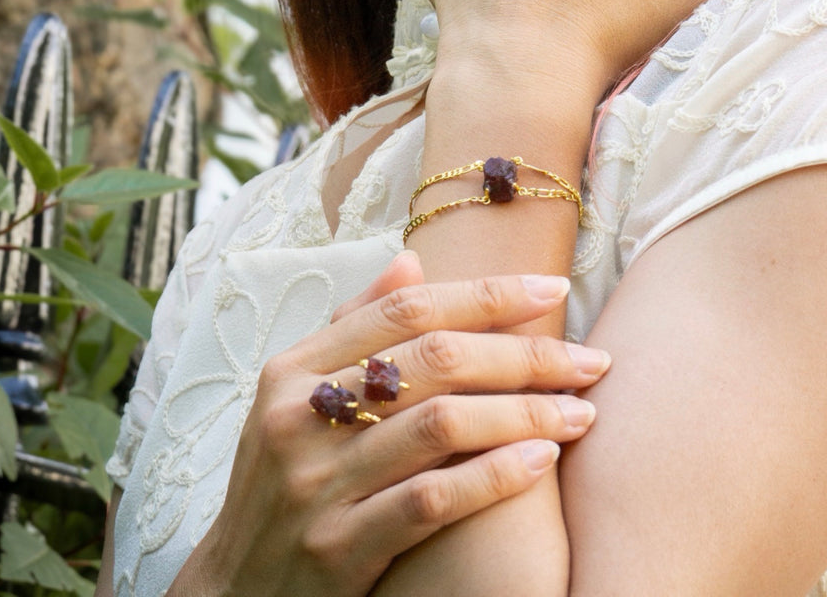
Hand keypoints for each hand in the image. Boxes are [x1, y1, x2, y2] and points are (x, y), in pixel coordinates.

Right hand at [170, 267, 610, 596]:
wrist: (235, 592)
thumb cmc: (283, 482)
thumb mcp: (296, 399)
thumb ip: (354, 329)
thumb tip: (411, 262)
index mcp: (293, 369)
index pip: (406, 310)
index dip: (486, 294)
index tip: (552, 289)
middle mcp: (300, 416)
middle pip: (433, 359)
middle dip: (525, 355)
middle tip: (591, 360)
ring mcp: (316, 483)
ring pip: (442, 425)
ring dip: (525, 413)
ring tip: (582, 412)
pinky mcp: (338, 549)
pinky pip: (434, 501)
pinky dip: (495, 476)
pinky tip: (543, 462)